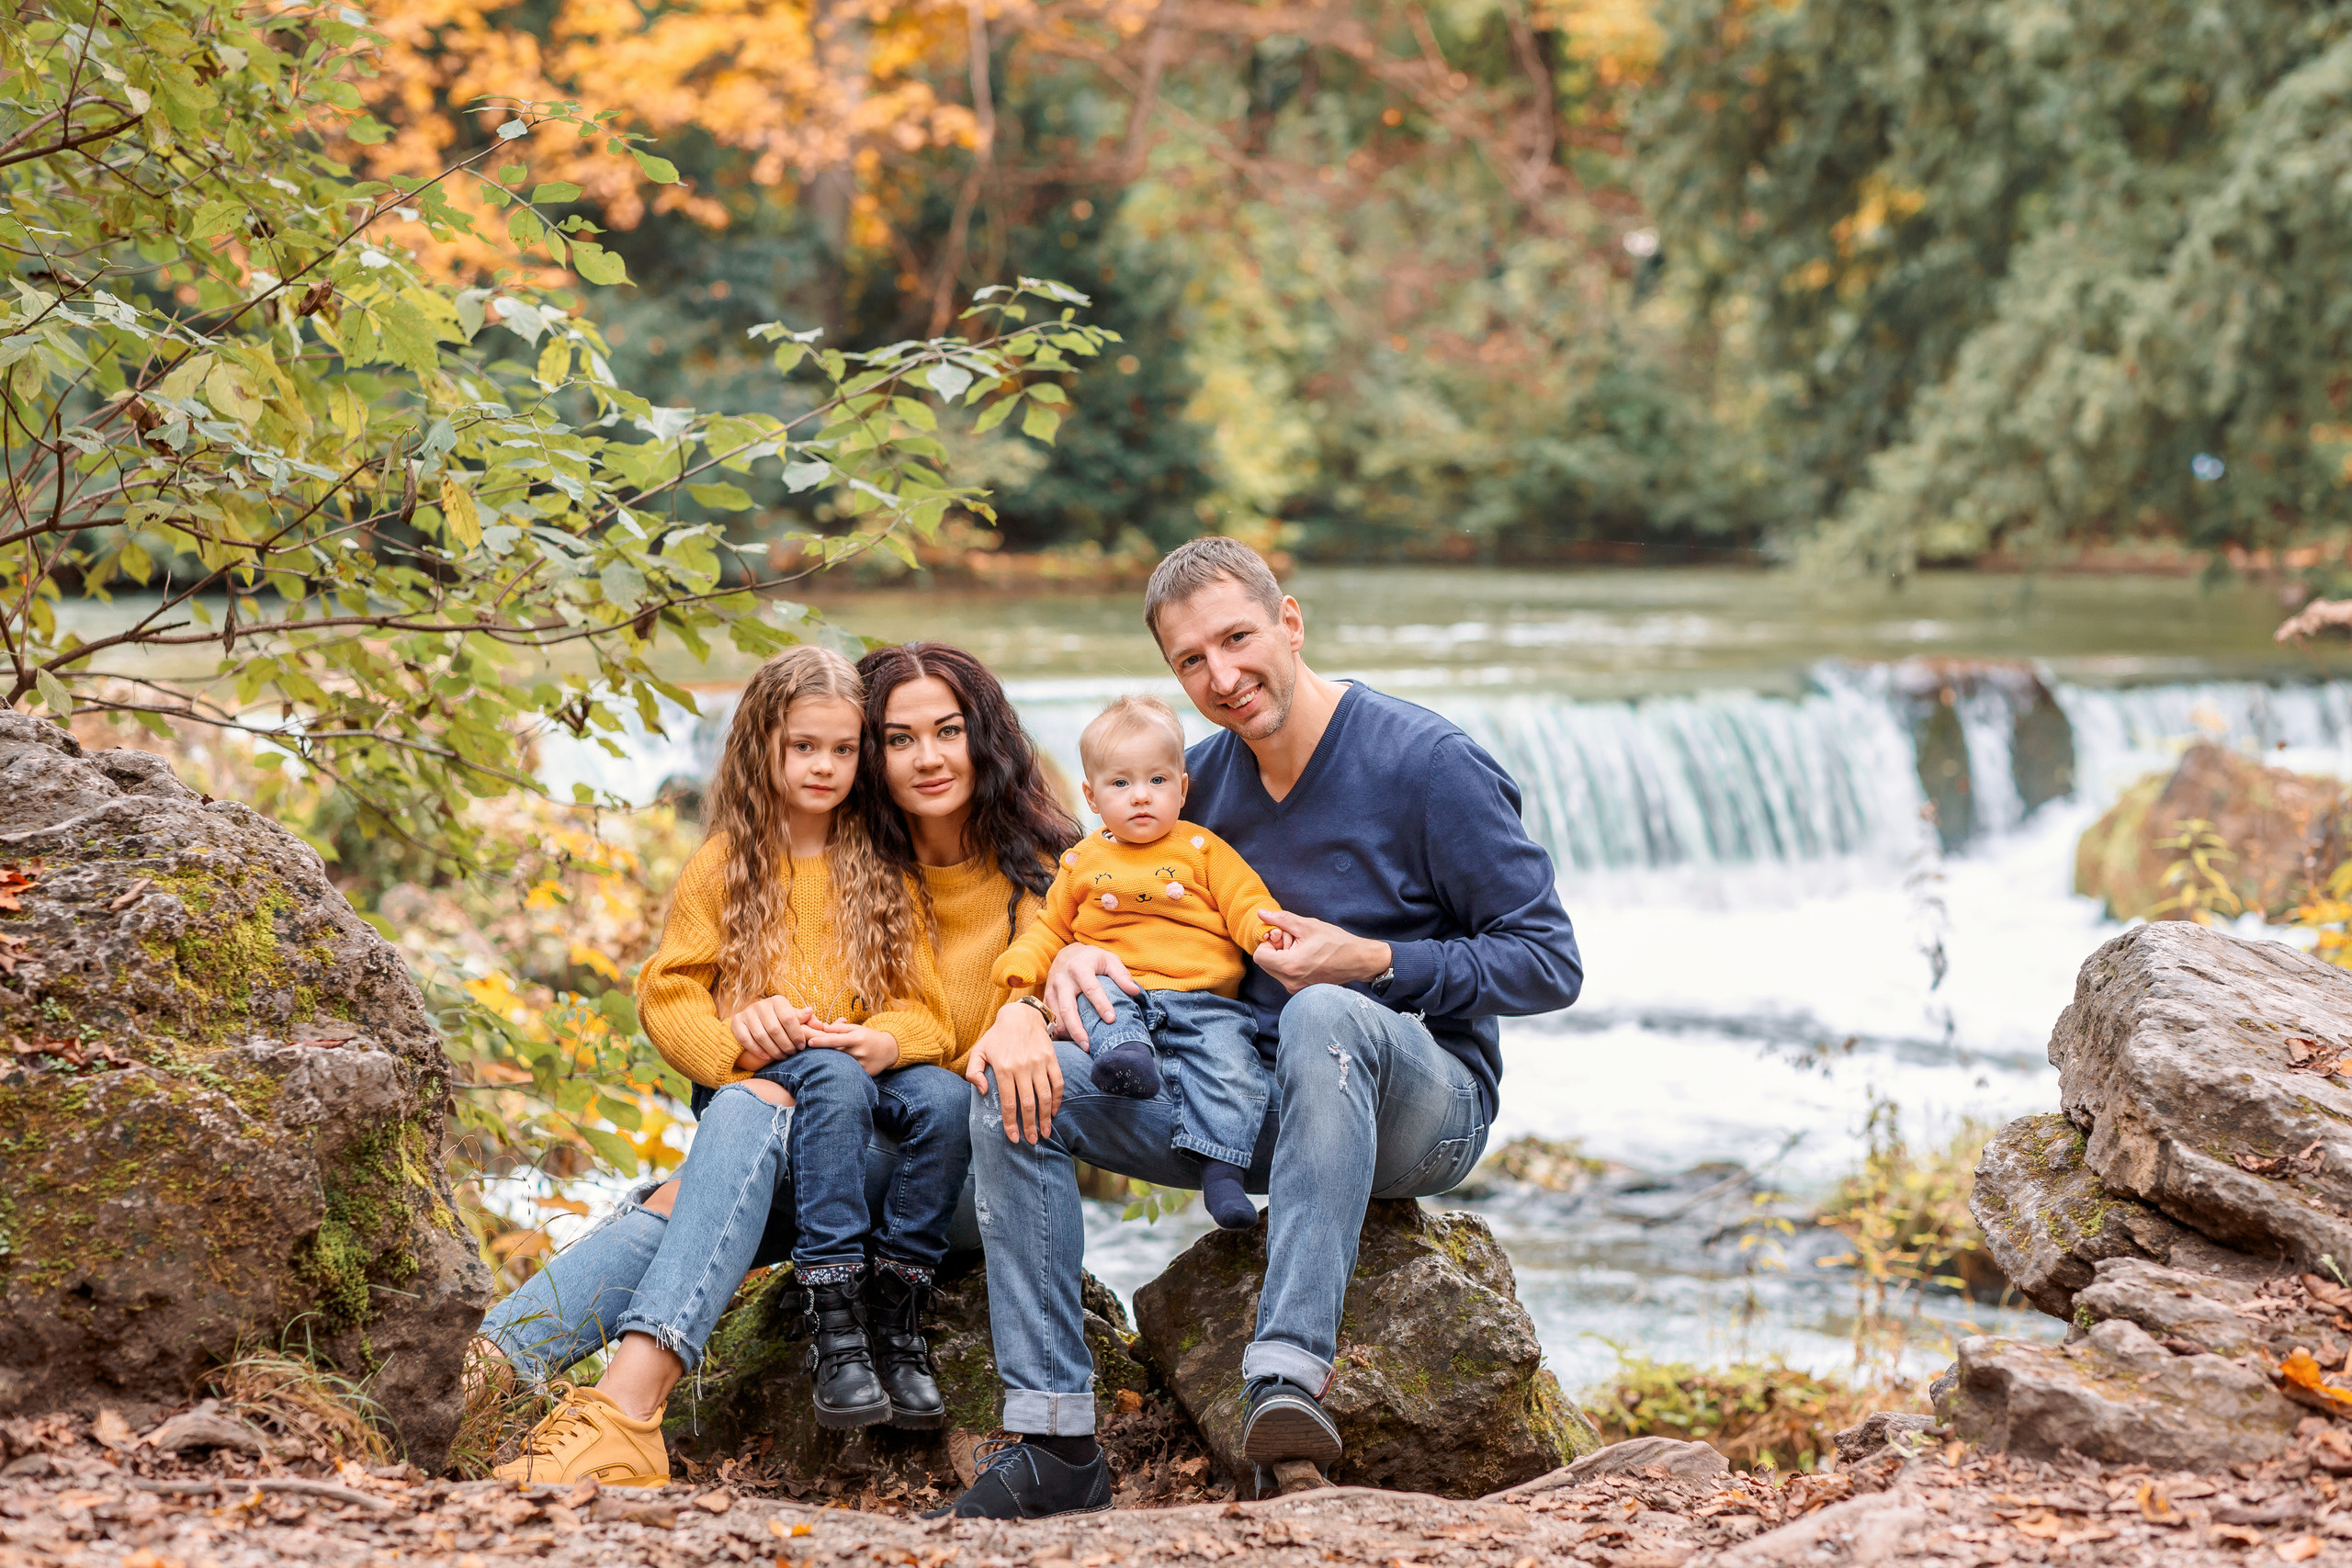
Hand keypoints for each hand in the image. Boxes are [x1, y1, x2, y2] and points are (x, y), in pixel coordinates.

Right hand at [728, 995, 812, 1072]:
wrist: (755, 1019)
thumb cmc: (780, 1019)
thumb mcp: (793, 1017)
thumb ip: (806, 1020)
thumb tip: (816, 1020)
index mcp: (778, 1000)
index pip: (789, 1018)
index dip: (797, 1034)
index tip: (802, 1046)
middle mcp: (761, 1004)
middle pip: (775, 1029)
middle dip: (785, 1045)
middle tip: (792, 1054)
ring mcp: (747, 1013)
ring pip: (761, 1036)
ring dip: (773, 1050)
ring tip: (782, 1057)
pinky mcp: (736, 1022)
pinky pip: (746, 1039)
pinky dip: (757, 1050)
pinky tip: (767, 1057)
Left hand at [803, 1018, 901, 1075]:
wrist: (889, 1049)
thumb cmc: (869, 1037)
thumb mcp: (856, 1028)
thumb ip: (839, 1028)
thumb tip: (823, 1027)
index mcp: (856, 1038)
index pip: (835, 1040)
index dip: (822, 1041)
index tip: (810, 1042)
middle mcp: (859, 1052)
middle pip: (835, 1053)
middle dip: (823, 1052)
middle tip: (812, 1051)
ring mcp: (861, 1064)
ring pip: (840, 1063)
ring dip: (832, 1061)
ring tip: (826, 1060)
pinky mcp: (864, 1073)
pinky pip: (848, 1071)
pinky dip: (841, 1069)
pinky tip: (838, 1068)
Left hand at [964, 1000, 1063, 1143]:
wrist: (1020, 1015)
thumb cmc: (997, 1037)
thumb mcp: (979, 1051)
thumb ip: (973, 1072)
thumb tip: (983, 1091)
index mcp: (1004, 1068)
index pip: (1009, 1103)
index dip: (1011, 1123)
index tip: (1013, 1138)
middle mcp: (1022, 1067)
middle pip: (1028, 1103)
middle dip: (1030, 1126)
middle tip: (1032, 1140)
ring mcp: (1039, 1063)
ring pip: (1044, 1096)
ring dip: (1046, 1117)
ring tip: (1045, 1132)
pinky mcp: (1051, 1059)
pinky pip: (1057, 1083)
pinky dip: (1057, 1100)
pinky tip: (1054, 1111)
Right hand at [1044, 942, 1139, 1048]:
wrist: (1067, 953)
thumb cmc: (1092, 958)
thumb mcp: (1108, 959)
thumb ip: (1121, 974)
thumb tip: (1135, 991)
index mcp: (1079, 968)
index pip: (1091, 989)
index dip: (1101, 1005)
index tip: (1112, 1020)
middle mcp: (1063, 980)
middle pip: (1067, 1009)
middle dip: (1077, 1029)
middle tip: (1089, 1046)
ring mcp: (1052, 990)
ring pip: (1057, 1017)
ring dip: (1068, 1033)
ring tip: (1083, 1045)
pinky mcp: (1047, 998)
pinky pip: (1050, 1018)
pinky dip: (1060, 1031)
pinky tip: (1071, 1039)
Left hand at [1253, 911, 1391, 994]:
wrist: (1358, 961)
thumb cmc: (1336, 942)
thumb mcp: (1307, 926)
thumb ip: (1281, 920)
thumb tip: (1261, 914)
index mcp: (1290, 966)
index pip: (1259, 956)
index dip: (1268, 942)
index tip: (1284, 935)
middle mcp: (1290, 982)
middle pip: (1265, 963)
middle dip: (1276, 948)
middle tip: (1295, 940)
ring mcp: (1295, 988)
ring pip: (1274, 968)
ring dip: (1283, 956)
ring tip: (1303, 949)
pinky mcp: (1301, 990)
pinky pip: (1284, 975)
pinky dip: (1290, 964)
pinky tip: (1307, 957)